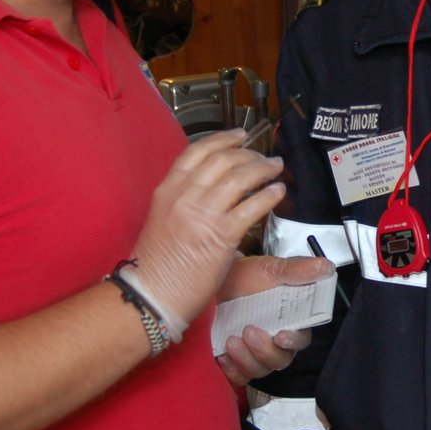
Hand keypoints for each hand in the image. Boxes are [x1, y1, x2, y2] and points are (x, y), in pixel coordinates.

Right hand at [128, 129, 286, 327]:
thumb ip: (183, 199)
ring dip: (263, 169)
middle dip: (248, 154)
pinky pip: (251, 207)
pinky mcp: (221, 236)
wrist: (153, 294)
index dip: (223, 139)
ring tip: (275, 168)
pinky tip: (277, 192)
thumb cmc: (158, 263)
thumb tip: (212, 187)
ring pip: (240, 178)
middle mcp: (184, 197)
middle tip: (264, 157)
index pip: (197, 151)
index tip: (240, 135)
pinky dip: (268, 195)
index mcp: (167, 190)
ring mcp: (202, 215)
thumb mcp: (162, 219)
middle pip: (223, 160)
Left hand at [214, 256, 330, 384]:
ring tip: (231, 339)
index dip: (294, 341)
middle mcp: (274, 340)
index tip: (281, 336)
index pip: (301, 339)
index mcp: (289, 320)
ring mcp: (254, 353)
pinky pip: (239, 376)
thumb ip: (298, 270)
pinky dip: (232, 369)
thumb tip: (326, 267)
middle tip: (248, 331)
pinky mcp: (235, 361)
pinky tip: (223, 354)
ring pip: (260, 370)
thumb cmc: (245, 277)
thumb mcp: (270, 269)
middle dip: (265, 350)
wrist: (214, 284)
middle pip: (281, 359)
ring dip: (247, 359)